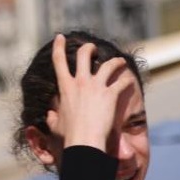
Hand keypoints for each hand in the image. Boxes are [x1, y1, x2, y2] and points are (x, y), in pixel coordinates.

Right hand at [45, 34, 134, 149]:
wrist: (84, 142)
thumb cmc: (69, 137)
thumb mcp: (56, 125)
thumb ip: (52, 117)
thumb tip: (49, 115)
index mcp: (65, 87)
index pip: (58, 60)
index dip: (59, 46)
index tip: (60, 37)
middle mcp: (80, 82)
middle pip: (84, 55)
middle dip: (89, 48)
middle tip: (94, 48)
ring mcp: (96, 87)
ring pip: (108, 65)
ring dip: (115, 61)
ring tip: (120, 61)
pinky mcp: (110, 95)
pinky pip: (121, 83)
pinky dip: (126, 80)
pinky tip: (129, 80)